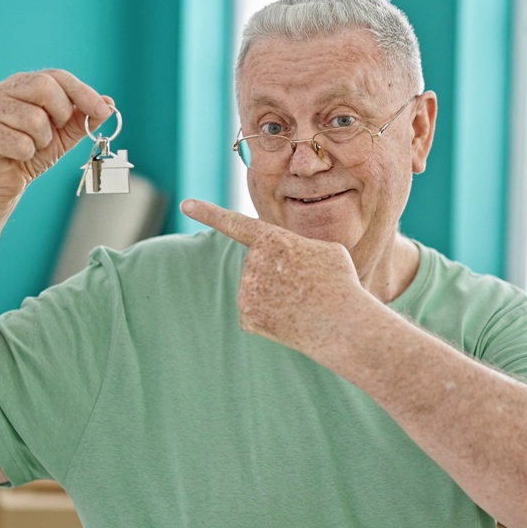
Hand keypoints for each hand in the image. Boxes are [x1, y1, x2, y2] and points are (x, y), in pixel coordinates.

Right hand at [0, 69, 113, 211]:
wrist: (2, 182)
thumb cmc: (30, 152)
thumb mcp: (63, 135)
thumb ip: (82, 119)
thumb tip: (109, 104)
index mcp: (22, 84)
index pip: (57, 76)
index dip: (83, 92)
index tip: (102, 110)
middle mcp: (2, 90)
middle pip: (43, 87)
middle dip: (61, 114)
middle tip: (55, 130)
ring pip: (34, 119)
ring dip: (42, 140)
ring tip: (31, 146)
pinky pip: (19, 143)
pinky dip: (26, 154)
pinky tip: (16, 156)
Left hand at [181, 199, 370, 355]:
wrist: (341, 323)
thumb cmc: (340, 282)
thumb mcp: (325, 250)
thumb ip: (295, 248)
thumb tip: (282, 261)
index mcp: (271, 238)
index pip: (235, 222)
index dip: (209, 212)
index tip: (186, 204)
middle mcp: (252, 262)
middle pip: (259, 266)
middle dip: (278, 274)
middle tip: (307, 285)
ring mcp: (246, 291)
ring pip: (257, 290)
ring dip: (278, 296)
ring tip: (303, 302)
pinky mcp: (246, 318)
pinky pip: (256, 313)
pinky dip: (273, 318)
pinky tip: (291, 319)